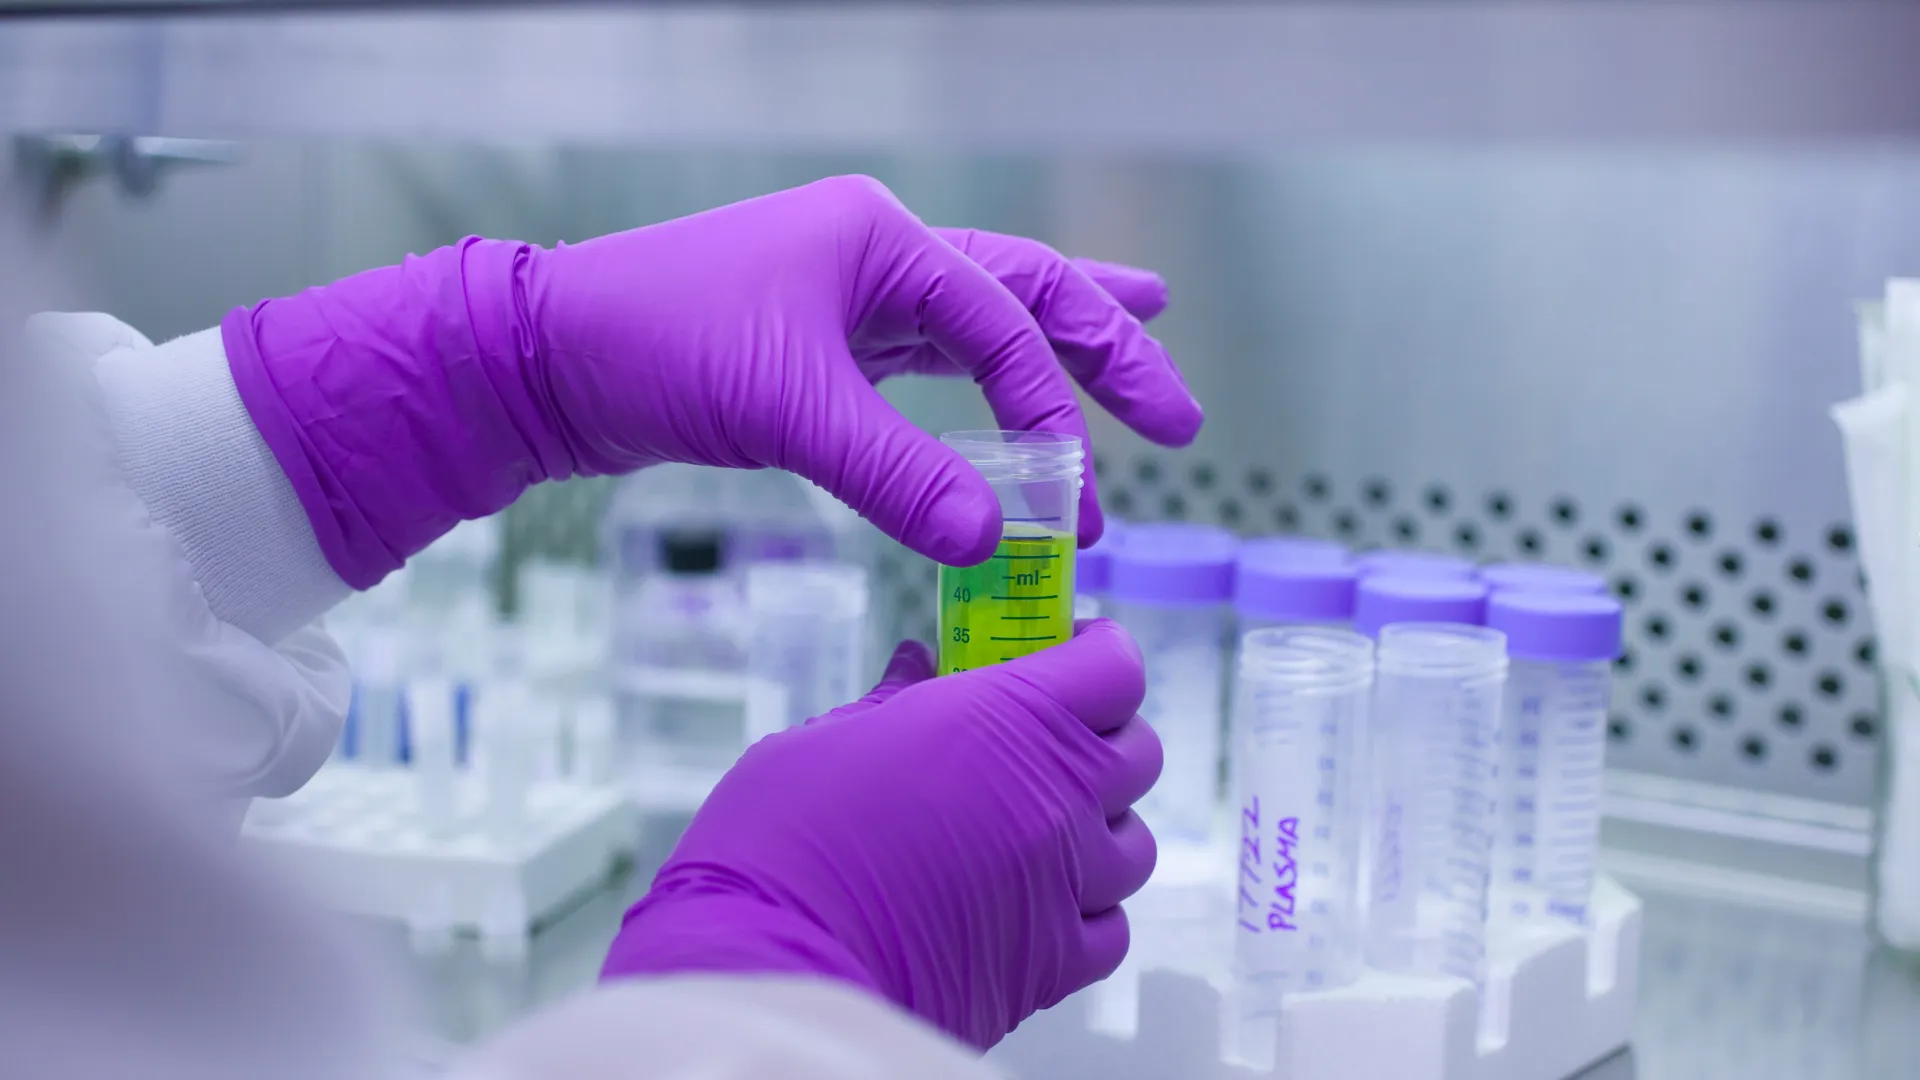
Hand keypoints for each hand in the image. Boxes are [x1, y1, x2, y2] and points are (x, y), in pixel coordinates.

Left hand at [223, 176, 1201, 587]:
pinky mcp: (824, 343)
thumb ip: (896, 474)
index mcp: (882, 240)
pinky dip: (983, 383)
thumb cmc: (657, 351)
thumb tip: (993, 547)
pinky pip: (930, 360)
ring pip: (983, 318)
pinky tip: (1012, 403)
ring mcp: (852, 293)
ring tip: (1142, 348)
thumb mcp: (788, 410)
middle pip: (1024, 293)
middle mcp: (879, 252)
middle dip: (1106, 347)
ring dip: (1058, 347)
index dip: (1051, 415)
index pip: (1002, 327)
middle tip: (1180, 410)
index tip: (1077, 499)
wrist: (547, 358)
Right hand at [600, 620, 1161, 1049]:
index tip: (1070, 650)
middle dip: (1102, 735)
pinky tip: (1034, 901)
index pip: (1115, 669)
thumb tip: (919, 664)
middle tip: (1045, 738)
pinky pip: (1111, 929)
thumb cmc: (781, 837)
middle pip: (1138, 752)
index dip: (1099, 653)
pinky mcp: (1052, 965)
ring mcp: (1065, 885)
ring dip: (1097, 827)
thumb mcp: (827, 738)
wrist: (770, 963)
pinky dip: (1087, 910)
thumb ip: (892, 701)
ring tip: (1036, 828)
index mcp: (1009, 718)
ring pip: (1131, 844)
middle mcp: (1057, 797)